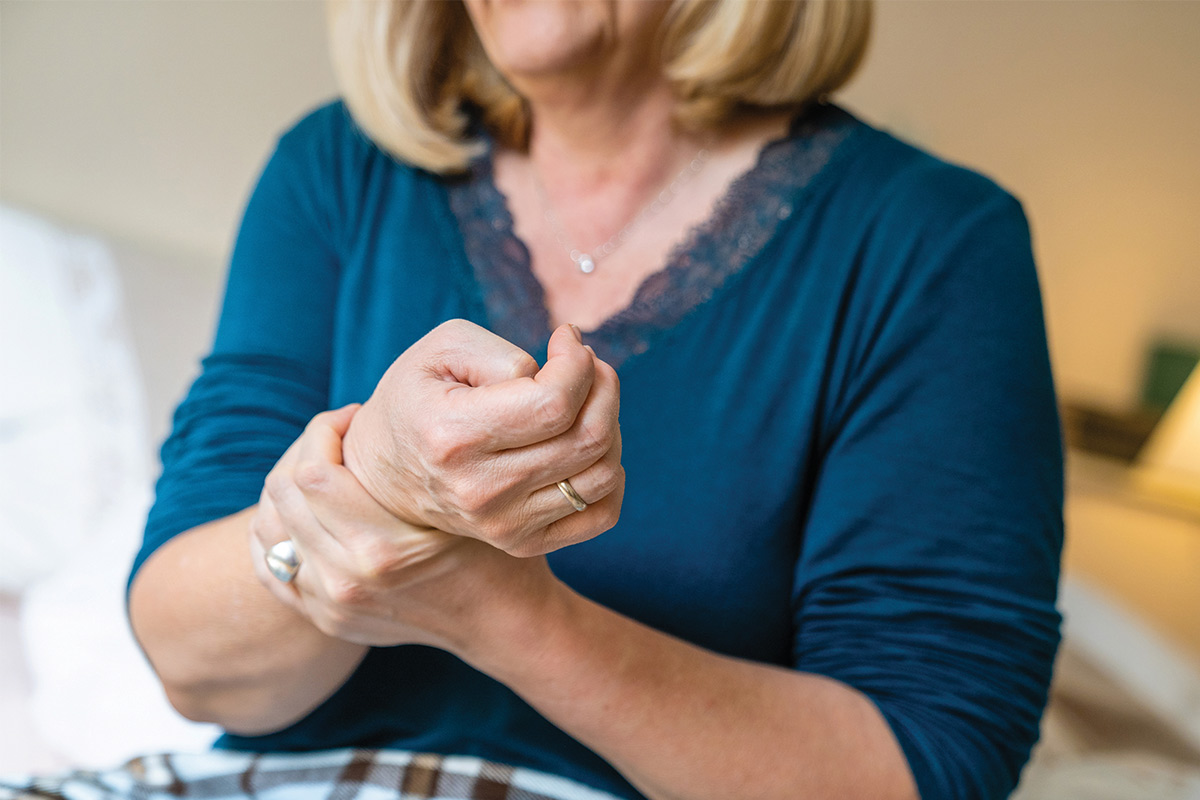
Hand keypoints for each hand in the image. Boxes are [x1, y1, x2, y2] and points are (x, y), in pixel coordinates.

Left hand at [249, 404, 555, 649]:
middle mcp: (347, 579)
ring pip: (269, 524)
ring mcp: (330, 603)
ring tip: (323, 469)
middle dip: (307, 448)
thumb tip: (361, 422)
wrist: (501, 622)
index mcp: (382, 549)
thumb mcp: (460, 502)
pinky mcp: (325, 617)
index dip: (326, 430)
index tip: (354, 418)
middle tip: (339, 438)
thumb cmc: (493, 549)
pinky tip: (302, 510)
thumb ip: (407, 470)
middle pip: (284, 492)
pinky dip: (276, 533)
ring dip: (290, 486)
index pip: (312, 471)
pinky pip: (270, 565)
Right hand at [342, 319, 622, 556]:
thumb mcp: (443, 349)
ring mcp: (503, 524)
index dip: (577, 363)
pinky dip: (611, 474)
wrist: (386, 475)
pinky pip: (602, 513)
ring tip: (585, 403)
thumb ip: (501, 353)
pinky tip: (586, 448)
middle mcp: (479, 490)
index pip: (554, 403)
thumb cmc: (420, 397)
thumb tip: (555, 377)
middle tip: (588, 365)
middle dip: (603, 386)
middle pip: (588, 438)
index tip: (565, 340)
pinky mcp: (522, 542)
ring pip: (603, 475)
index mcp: (453, 435)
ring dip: (609, 426)